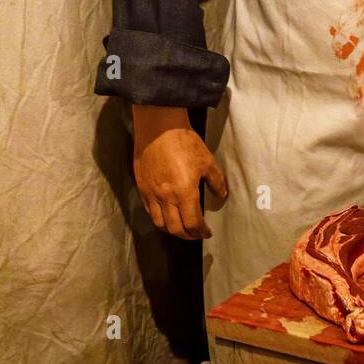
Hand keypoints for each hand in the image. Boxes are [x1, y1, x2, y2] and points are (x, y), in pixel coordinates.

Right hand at [133, 105, 227, 239]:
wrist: (159, 127)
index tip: (207, 232)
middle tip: (195, 234)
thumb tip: (222, 195)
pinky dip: (159, 218)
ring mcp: (151, 194)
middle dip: (187, 235)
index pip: (192, 222)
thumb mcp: (206, 160)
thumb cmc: (185, 142)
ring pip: (160, 223)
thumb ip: (215, 181)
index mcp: (184, 192)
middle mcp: (166, 198)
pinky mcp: (142, 187)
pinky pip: (149, 210)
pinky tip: (166, 214)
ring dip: (172, 230)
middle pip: (175, 228)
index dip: (200, 231)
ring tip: (181, 228)